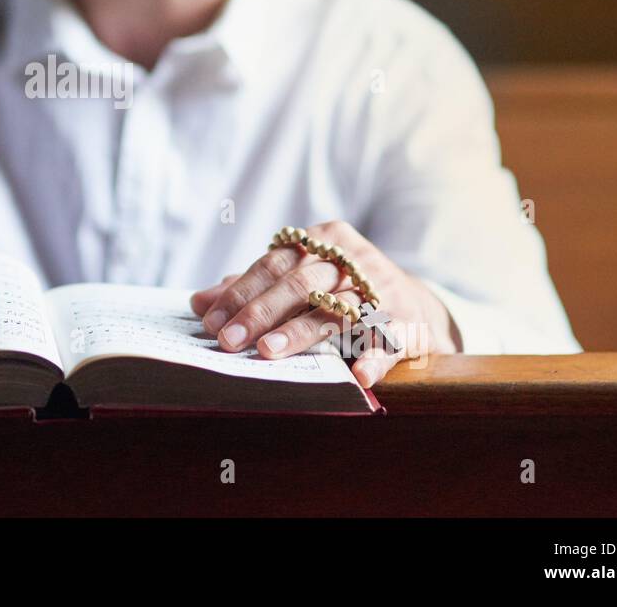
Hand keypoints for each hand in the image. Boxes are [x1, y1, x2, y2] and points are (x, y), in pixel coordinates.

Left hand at [191, 220, 460, 386]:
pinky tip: (356, 375)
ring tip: (268, 353)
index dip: (240, 292)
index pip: (273, 264)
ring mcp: (383, 291)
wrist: (417, 307)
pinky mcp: (407, 324)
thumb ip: (254, 288)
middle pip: (299, 284)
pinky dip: (373, 358)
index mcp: (324, 240)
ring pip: (335, 310)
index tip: (210, 321)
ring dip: (301, 333)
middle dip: (259, 313)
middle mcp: (353, 260)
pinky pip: (386, 341)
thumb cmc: (343, 291)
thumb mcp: (302, 280)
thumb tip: (199, 302)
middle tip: (228, 342)